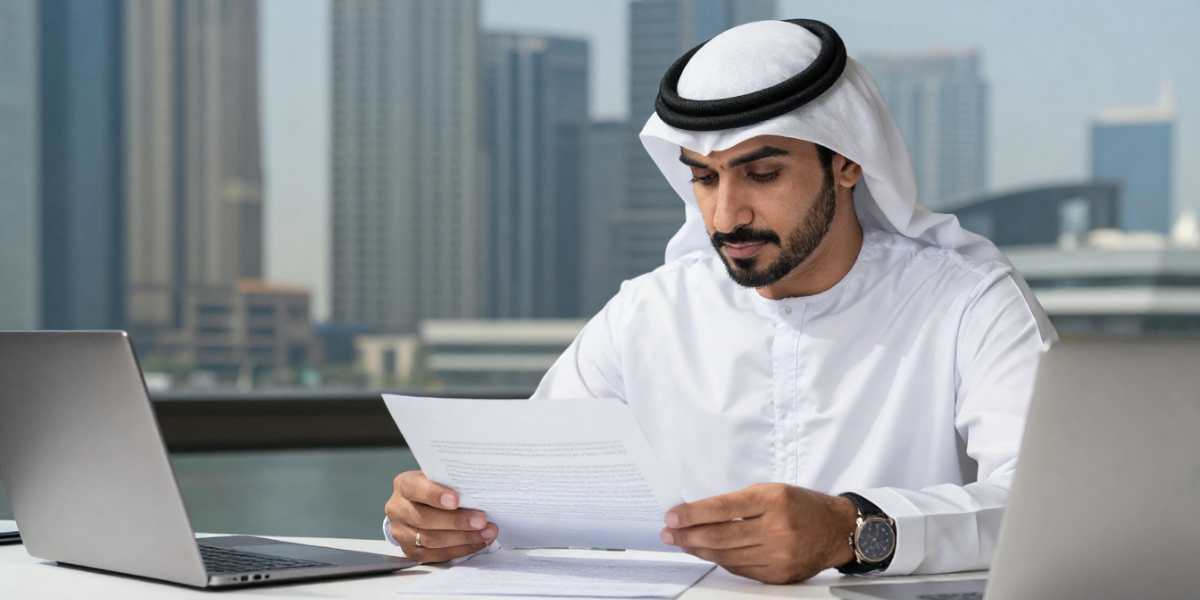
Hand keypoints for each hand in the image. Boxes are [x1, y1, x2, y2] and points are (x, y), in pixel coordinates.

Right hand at [385, 471, 497, 562]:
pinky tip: (478, 542)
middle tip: (481, 520)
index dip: (434, 495)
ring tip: (486, 533)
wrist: (417, 505)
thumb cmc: (433, 487)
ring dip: (463, 538)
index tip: (455, 500)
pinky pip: (436, 554)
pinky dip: (460, 549)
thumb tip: (478, 491)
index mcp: (403, 485)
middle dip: (456, 521)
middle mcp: (398, 509)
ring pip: (431, 540)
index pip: (415, 488)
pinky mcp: (410, 550)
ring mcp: (401, 532)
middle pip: (424, 519)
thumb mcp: (438, 477)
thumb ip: (450, 482)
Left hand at [660, 483, 857, 583]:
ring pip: (727, 556)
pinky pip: (740, 569)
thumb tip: (699, 515)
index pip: (722, 508)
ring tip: (682, 543)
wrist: (836, 530)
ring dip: (699, 550)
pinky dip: (721, 561)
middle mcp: (776, 528)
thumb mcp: (772, 491)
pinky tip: (708, 554)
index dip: (692, 514)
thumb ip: (739, 503)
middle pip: (721, 536)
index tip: (672, 516)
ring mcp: (778, 555)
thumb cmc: (801, 505)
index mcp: (772, 500)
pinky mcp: (779, 574)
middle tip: (668, 534)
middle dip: (688, 535)